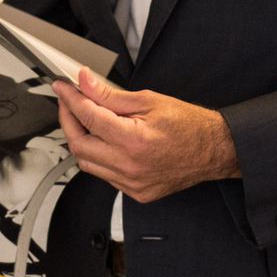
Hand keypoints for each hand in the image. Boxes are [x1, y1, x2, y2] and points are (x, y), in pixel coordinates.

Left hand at [54, 68, 240, 202]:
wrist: (213, 150)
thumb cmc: (188, 124)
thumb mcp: (148, 100)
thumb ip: (110, 95)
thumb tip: (86, 83)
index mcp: (133, 141)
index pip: (88, 117)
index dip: (71, 99)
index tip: (63, 88)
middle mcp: (129, 166)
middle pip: (79, 144)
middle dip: (68, 120)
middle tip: (69, 102)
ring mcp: (131, 184)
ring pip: (87, 164)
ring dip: (80, 140)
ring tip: (85, 120)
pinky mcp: (135, 193)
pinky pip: (104, 175)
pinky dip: (97, 157)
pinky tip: (104, 141)